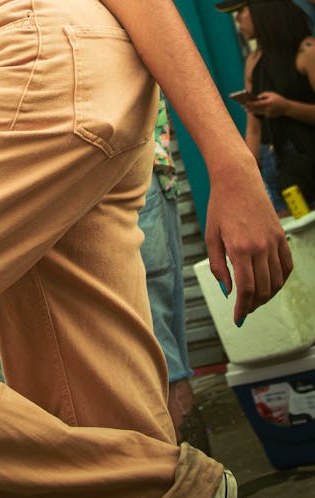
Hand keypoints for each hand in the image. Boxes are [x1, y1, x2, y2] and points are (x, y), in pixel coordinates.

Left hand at [205, 150, 291, 323]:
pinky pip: (287, 266)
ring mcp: (274, 241)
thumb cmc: (219, 207)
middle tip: (244, 309)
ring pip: (277, 281)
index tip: (238, 318)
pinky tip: (271, 283)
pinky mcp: (282, 236)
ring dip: (267, 295)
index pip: (246, 289)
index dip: (243, 308)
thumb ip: (218, 266)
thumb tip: (228, 291)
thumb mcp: (211, 236)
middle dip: (253, 304)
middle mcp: (260, 247)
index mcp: (240, 248)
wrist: (237, 180)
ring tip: (255, 299)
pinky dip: (281, 280)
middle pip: (263, 289)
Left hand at [248, 90, 287, 117]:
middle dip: (249, 107)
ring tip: (245, 109)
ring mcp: (268, 113)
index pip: (258, 104)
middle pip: (256, 109)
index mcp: (268, 103)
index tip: (245, 102)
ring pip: (257, 112)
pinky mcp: (269, 116)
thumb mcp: (272, 94)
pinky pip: (261, 114)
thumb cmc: (279, 99)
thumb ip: (264, 94)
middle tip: (242, 105)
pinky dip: (256, 112)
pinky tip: (251, 111)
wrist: (287, 108)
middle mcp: (268, 109)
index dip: (251, 103)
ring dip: (251, 111)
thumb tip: (257, 97)